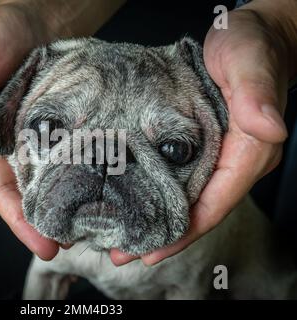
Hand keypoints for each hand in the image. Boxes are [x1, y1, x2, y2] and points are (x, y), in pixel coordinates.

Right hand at [0, 3, 61, 266]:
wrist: (39, 25)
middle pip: (0, 196)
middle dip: (19, 223)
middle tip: (43, 247)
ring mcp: (20, 144)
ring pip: (30, 187)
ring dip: (46, 212)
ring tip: (67, 236)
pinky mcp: (49, 137)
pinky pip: (55, 166)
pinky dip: (65, 185)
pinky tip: (79, 200)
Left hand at [111, 2, 296, 265]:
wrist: (249, 35)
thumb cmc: (251, 45)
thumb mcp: (249, 60)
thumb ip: (256, 92)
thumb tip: (266, 127)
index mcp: (249, 150)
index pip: (217, 201)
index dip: (187, 230)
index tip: (154, 251)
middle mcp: (234, 161)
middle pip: (199, 210)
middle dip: (163, 235)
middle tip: (123, 253)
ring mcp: (218, 156)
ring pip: (188, 200)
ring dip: (156, 221)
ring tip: (120, 238)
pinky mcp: (202, 147)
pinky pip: (182, 181)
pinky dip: (158, 196)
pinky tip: (133, 202)